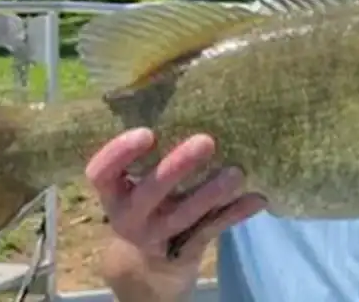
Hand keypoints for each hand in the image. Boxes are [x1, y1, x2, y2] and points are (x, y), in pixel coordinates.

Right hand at [85, 128, 266, 267]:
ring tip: (237, 172)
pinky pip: (212, 230)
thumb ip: (152, 153)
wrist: (147, 266)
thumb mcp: (135, 182)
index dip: (119, 153)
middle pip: (149, 192)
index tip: (147, 133)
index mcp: (113, 191)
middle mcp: (130, 215)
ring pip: (184, 215)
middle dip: (176, 168)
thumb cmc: (147, 200)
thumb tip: (189, 92)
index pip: (101, 173)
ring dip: (211, 193)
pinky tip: (257, 198)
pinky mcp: (185, 250)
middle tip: (206, 141)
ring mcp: (157, 235)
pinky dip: (235, 214)